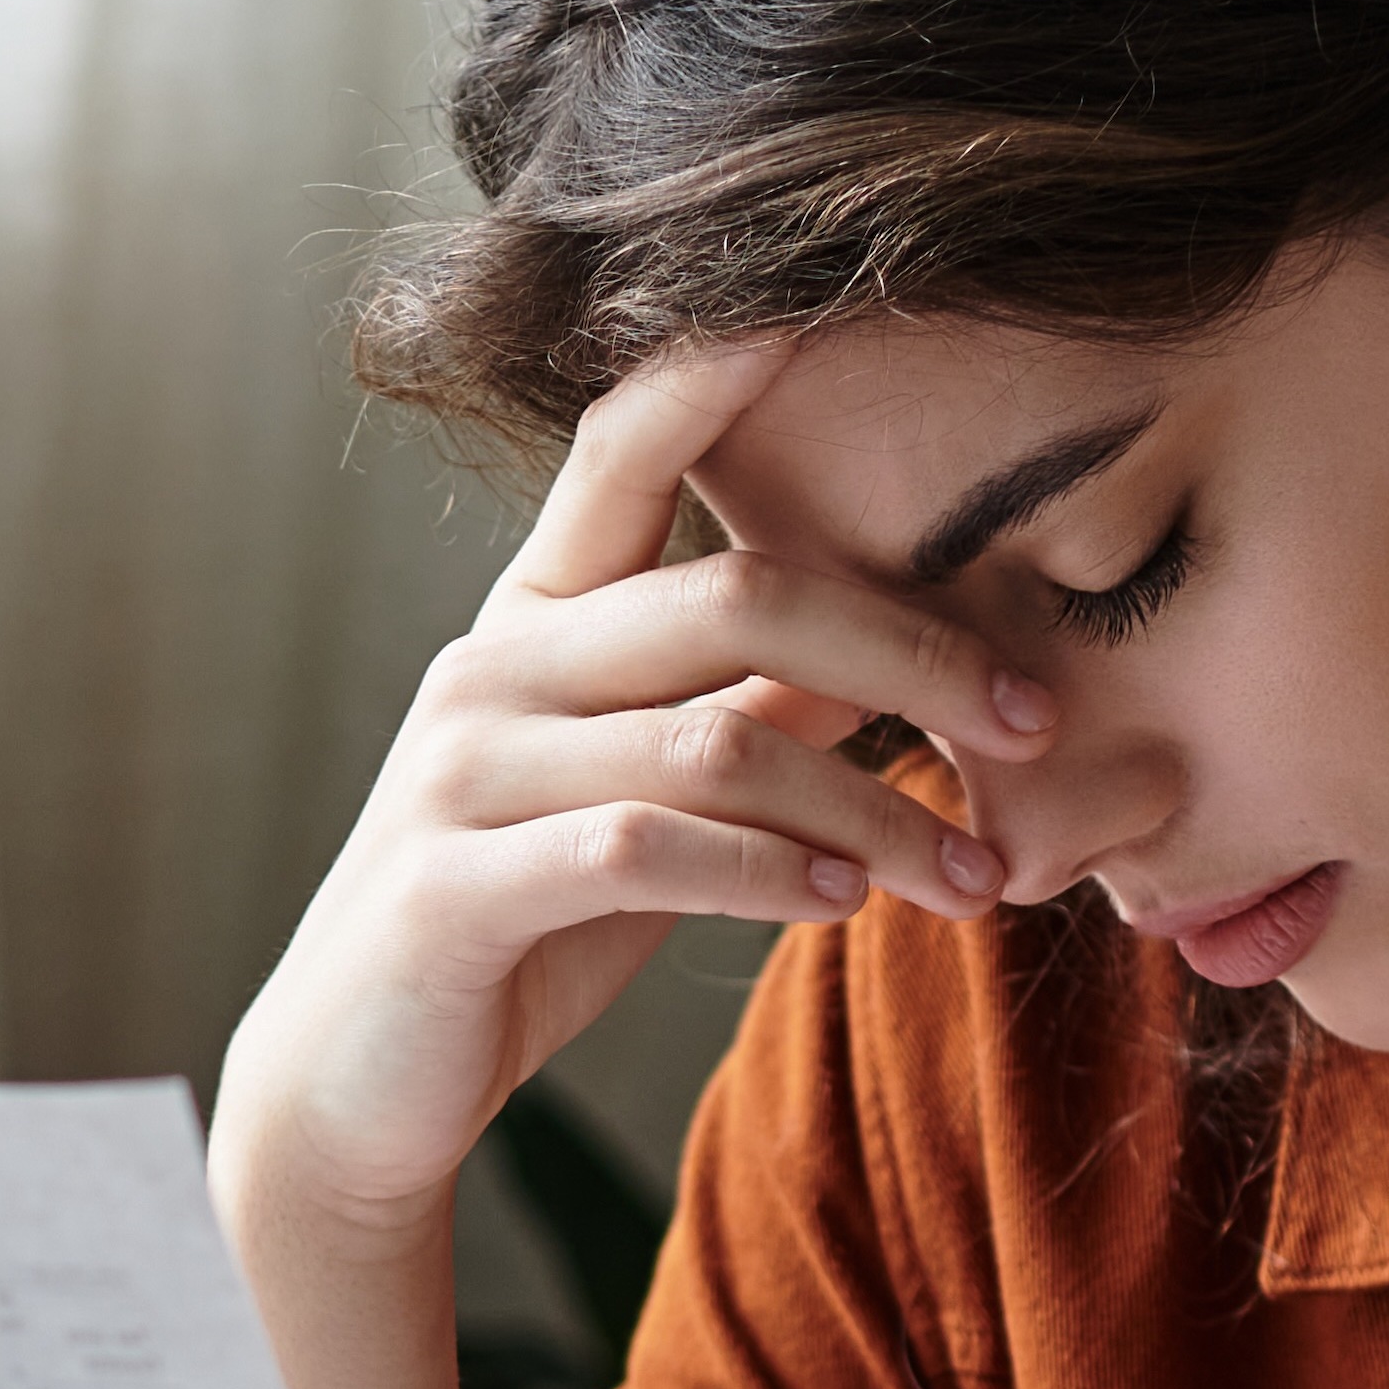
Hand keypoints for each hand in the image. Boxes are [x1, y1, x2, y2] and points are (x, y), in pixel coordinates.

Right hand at [209, 340, 1056, 1258]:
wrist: (352, 1084)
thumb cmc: (524, 921)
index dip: (720, 365)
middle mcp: (492, 666)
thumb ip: (757, 711)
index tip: (832, 304)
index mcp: (540, 615)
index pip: (626, 446)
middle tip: (1035, 719)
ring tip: (971, 878)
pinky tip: (838, 904)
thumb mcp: (650, 796)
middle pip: (733, 594)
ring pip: (713, 745)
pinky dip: (763, 877)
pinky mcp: (451, 888)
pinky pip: (640, 853)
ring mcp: (461, 774)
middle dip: (911, 652)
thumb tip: (914, 647)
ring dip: (872, 811)